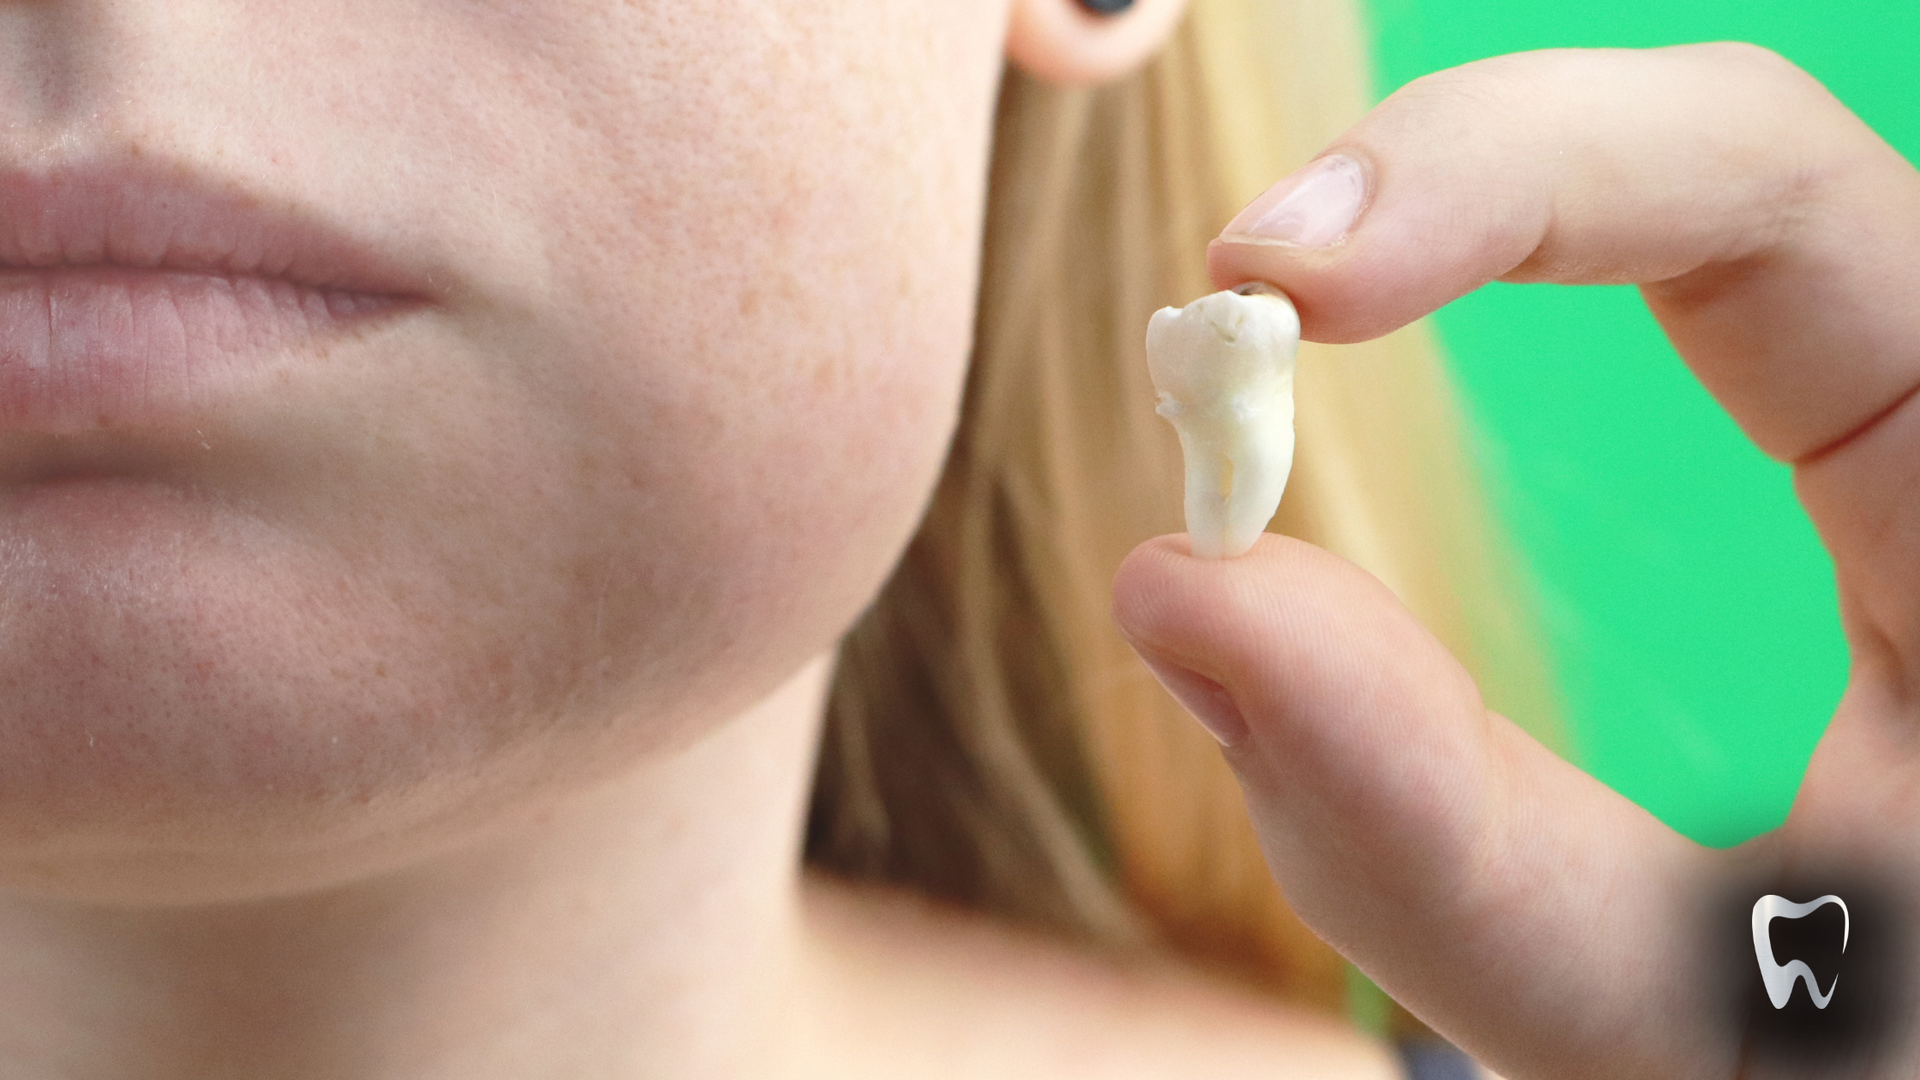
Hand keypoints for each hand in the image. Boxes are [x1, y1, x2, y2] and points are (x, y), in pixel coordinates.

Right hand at [1111, 43, 1919, 1079]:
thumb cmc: (1874, 1068)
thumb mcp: (1667, 1005)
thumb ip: (1429, 841)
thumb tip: (1172, 585)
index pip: (1774, 193)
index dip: (1505, 175)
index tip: (1273, 289)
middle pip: (1719, 156)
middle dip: (1456, 178)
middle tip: (1224, 299)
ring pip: (1691, 206)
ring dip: (1460, 215)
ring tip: (1254, 331)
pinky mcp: (1864, 467)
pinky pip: (1689, 290)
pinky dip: (1498, 273)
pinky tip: (1364, 324)